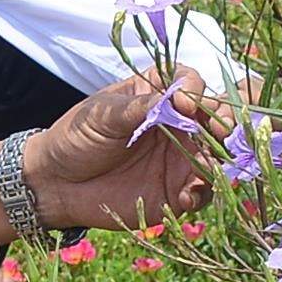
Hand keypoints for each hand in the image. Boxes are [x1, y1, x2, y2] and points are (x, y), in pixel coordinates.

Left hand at [26, 70, 223, 233]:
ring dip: (218, 162)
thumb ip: (139, 107)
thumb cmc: (76, 137)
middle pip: (215, 119)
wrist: (56, 183)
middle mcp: (177, 125)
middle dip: (225, 124)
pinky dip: (200, 194)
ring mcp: (180, 159)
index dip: (196, 91)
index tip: (185, 102)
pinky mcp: (176, 192)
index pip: (191, 84)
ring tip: (207, 168)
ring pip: (216, 157)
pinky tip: (186, 196)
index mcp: (158, 95)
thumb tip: (175, 100)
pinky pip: (201, 193)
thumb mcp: (103, 115)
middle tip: (222, 134)